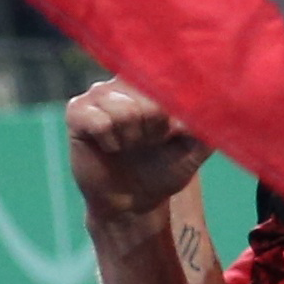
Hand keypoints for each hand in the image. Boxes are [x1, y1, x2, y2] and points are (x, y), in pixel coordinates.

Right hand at [64, 78, 211, 229]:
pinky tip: (110, 148)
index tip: (171, 133)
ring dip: (133, 137)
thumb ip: (206, 126)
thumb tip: (206, 106)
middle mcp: (126, 80)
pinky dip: (110, 141)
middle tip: (147, 142)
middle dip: (155, 128)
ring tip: (129, 145)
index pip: (170, 81)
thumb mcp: (195, 149)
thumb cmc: (164, 170)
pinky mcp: (77, 111)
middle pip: (149, 96)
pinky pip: (100, 122)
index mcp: (155, 82)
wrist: (133, 203)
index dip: (173, 115)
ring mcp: (99, 93)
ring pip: (125, 110)